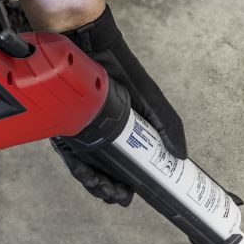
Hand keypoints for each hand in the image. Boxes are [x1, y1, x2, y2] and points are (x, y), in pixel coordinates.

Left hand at [53, 5, 186, 205]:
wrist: (89, 45)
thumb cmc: (121, 70)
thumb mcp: (151, 101)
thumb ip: (167, 126)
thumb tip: (181, 157)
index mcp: (119, 132)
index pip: (122, 165)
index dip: (126, 184)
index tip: (130, 196)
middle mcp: (98, 135)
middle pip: (102, 171)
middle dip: (109, 189)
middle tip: (118, 197)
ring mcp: (79, 132)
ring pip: (85, 168)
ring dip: (96, 184)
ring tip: (106, 191)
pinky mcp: (62, 127)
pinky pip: (69, 155)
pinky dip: (80, 169)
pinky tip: (90, 177)